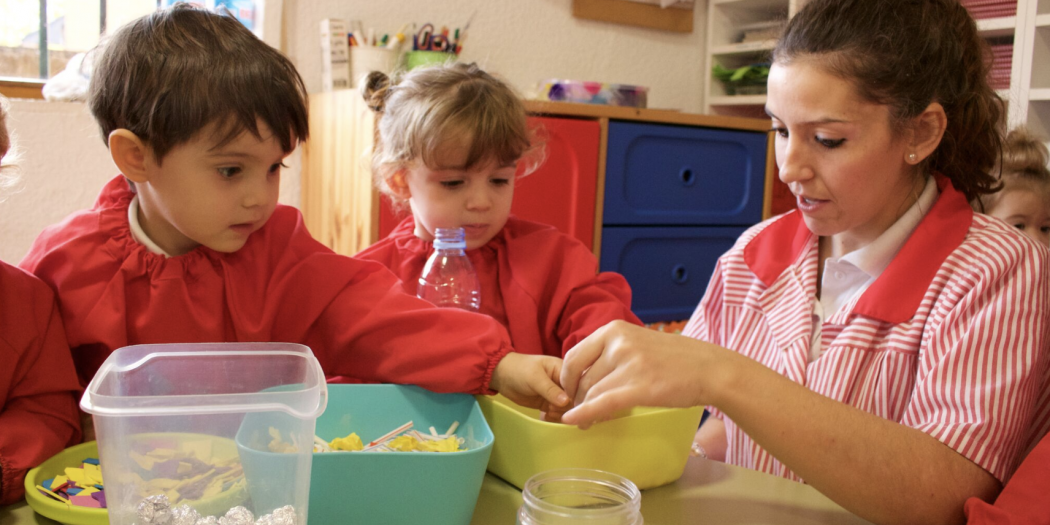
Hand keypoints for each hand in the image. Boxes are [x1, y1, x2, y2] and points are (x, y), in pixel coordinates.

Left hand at [489, 352, 570, 413]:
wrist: (502, 376)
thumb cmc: (519, 370)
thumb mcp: (535, 378)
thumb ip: (550, 390)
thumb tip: (567, 401)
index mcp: (565, 370)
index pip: (579, 385)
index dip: (577, 397)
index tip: (568, 405)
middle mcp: (565, 382)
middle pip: (576, 399)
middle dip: (566, 408)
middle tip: (552, 408)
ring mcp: (558, 394)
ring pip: (568, 409)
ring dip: (559, 414)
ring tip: (548, 411)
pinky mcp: (550, 404)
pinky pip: (558, 414)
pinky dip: (553, 417)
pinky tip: (544, 416)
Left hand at [559, 320, 721, 428]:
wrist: (709, 368)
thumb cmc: (674, 359)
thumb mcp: (638, 341)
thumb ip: (611, 351)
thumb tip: (582, 373)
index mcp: (614, 329)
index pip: (574, 356)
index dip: (566, 379)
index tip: (569, 392)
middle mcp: (619, 343)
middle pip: (582, 378)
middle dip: (576, 399)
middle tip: (580, 412)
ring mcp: (630, 364)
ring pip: (592, 393)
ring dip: (584, 410)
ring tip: (587, 422)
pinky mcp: (640, 387)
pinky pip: (603, 403)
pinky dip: (585, 414)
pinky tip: (575, 422)